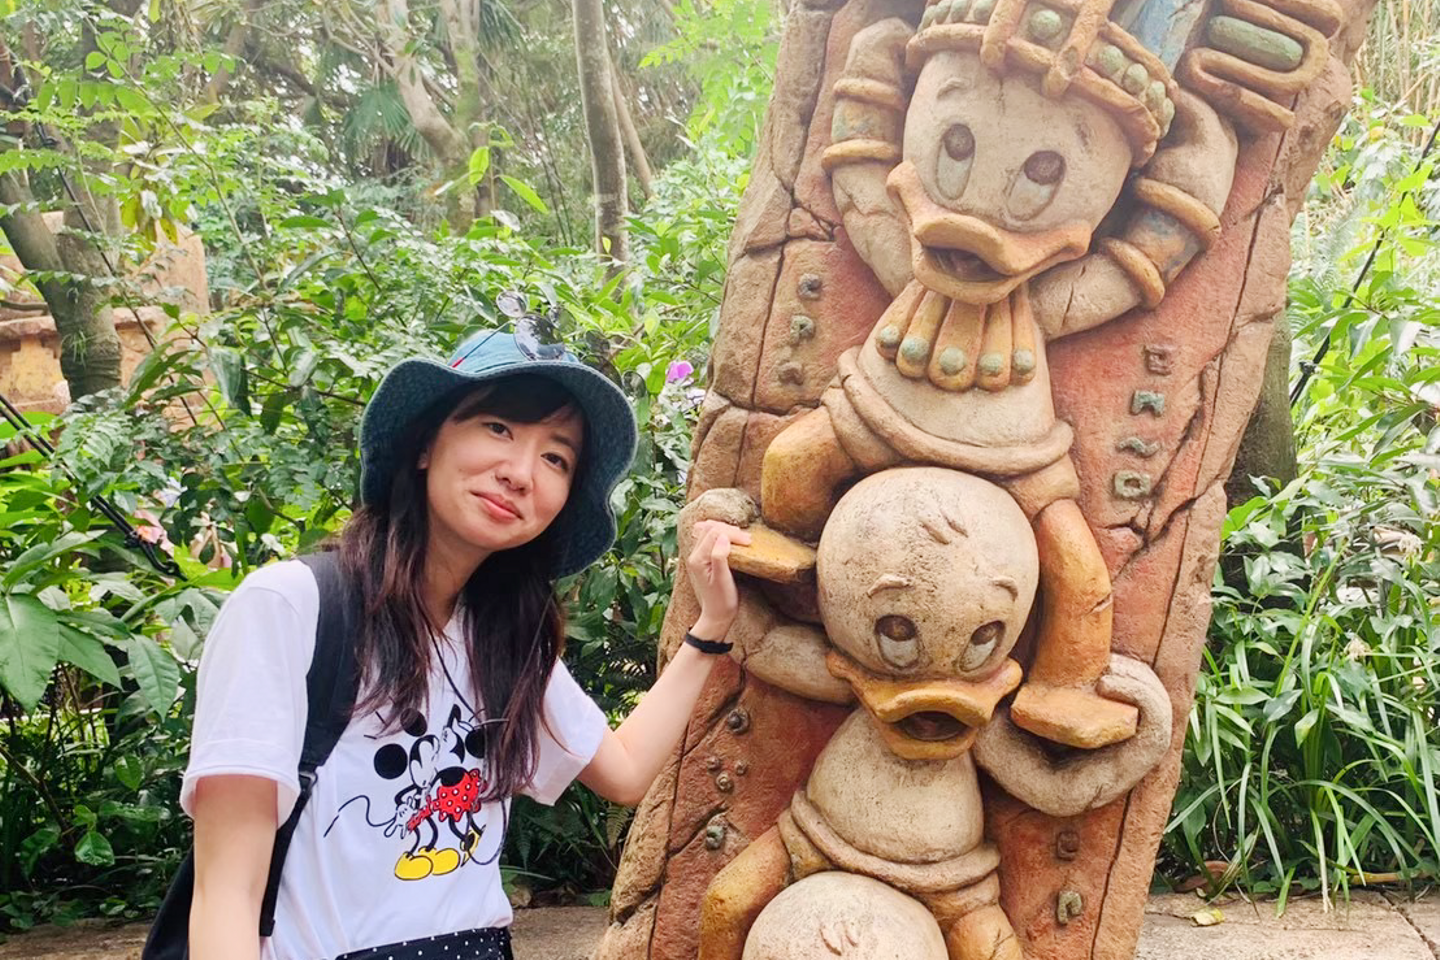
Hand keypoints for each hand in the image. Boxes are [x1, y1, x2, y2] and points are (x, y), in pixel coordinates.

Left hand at [686, 519, 751, 639]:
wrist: (717, 615)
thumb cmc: (722, 600)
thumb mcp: (723, 580)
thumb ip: (720, 557)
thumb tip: (723, 537)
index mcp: (697, 559)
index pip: (713, 533)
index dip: (732, 534)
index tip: (749, 541)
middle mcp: (694, 555)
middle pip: (709, 528)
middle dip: (729, 530)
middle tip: (747, 539)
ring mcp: (698, 556)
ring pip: (708, 530)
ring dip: (725, 530)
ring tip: (741, 538)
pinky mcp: (704, 558)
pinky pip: (709, 538)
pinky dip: (721, 535)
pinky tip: (731, 539)